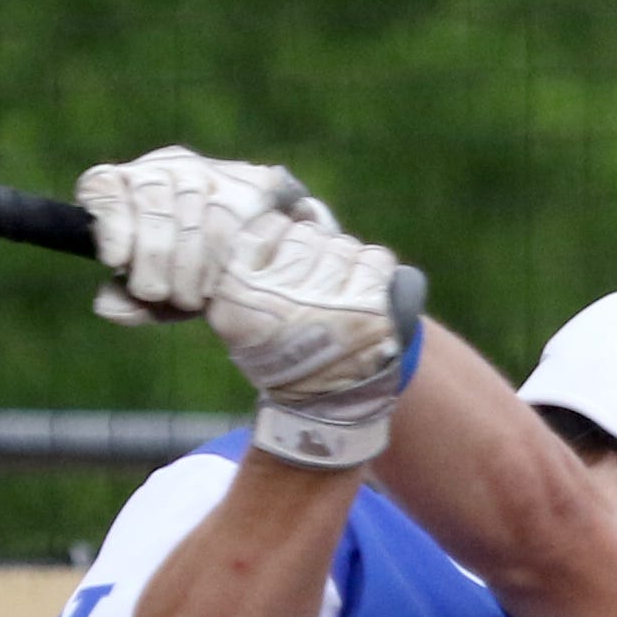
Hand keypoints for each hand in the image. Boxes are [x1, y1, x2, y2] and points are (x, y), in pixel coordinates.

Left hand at [75, 147, 329, 326]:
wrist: (268, 262)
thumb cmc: (195, 278)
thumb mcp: (159, 297)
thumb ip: (130, 303)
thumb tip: (104, 304)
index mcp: (131, 187)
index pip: (103, 184)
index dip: (108, 220)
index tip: (115, 259)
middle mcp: (168, 168)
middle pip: (149, 197)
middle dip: (150, 257)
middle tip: (156, 291)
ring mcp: (210, 173)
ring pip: (188, 212)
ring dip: (184, 268)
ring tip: (188, 297)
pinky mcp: (251, 184)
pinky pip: (224, 225)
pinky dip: (213, 266)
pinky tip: (213, 287)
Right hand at [207, 209, 428, 468]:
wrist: (323, 411)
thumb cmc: (283, 352)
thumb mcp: (245, 313)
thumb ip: (255, 259)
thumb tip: (290, 205)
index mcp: (239, 297)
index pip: (269, 229)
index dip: (282, 246)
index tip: (285, 278)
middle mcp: (278, 300)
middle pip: (308, 235)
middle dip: (317, 258)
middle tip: (316, 299)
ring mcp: (325, 306)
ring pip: (344, 246)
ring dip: (347, 268)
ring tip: (339, 305)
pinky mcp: (366, 312)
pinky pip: (377, 261)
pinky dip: (376, 276)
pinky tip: (364, 303)